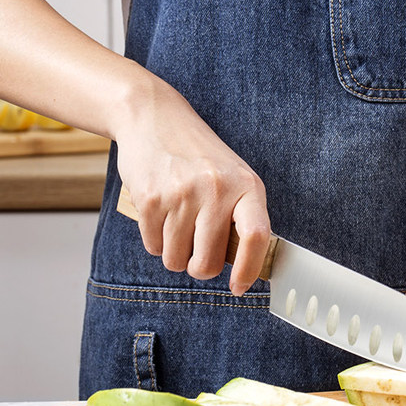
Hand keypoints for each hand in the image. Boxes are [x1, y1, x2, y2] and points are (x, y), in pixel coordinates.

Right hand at [113, 76, 270, 295]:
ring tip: (177, 224)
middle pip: (208, 262)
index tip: (238, 287)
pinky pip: (154, 247)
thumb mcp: (233, 177)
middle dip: (200, 267)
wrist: (155, 118)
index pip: (255, 236)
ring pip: (176, 260)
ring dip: (175, 254)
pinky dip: (155, 241)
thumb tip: (242, 267)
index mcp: (246, 187)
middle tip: (197, 253)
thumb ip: (240, 216)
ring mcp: (182, 194)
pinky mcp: (150, 199)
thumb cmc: (200, 158)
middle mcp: (216, 190)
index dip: (249, 269)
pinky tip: (160, 215)